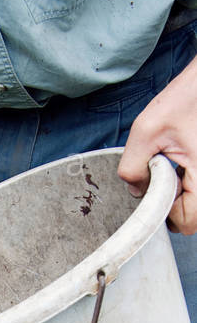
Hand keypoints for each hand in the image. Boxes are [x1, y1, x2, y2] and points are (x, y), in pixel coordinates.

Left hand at [118, 52, 196, 234]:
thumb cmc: (182, 100)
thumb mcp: (146, 131)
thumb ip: (132, 167)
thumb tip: (135, 192)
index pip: (186, 222)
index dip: (164, 213)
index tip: (156, 188)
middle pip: (190, 218)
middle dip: (171, 204)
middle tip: (163, 174)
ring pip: (194, 207)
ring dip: (178, 194)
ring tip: (172, 164)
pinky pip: (196, 193)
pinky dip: (184, 184)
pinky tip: (178, 163)